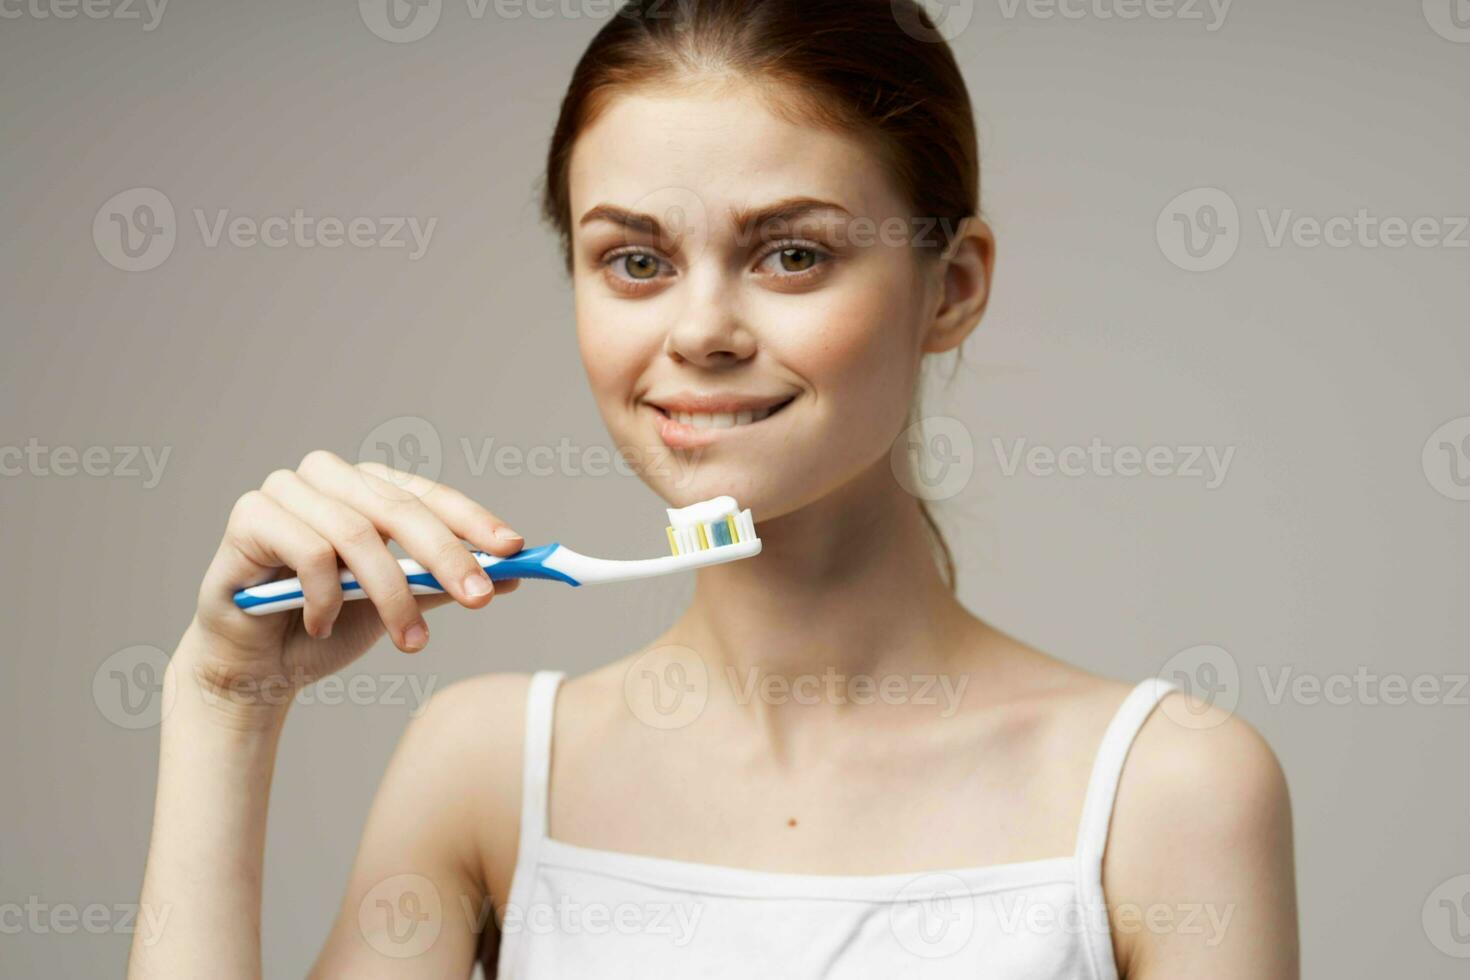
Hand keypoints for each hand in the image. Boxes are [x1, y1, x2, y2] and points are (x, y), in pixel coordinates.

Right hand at [176, 450, 524, 718]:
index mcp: (366, 488)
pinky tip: (321, 626)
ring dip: (392, 594)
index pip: (429, 494)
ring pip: (357, 534)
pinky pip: (308, 550)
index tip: (514, 550)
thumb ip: (441, 584)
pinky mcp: (250, 516)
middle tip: (479, 599)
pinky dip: (326, 597)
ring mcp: (285, 491)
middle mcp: (328, 478)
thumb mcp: (396, 605)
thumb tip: (514, 576)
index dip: (473, 520)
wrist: (257, 668)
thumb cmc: (326, 628)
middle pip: (399, 509)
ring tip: (409, 641)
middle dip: (446, 557)